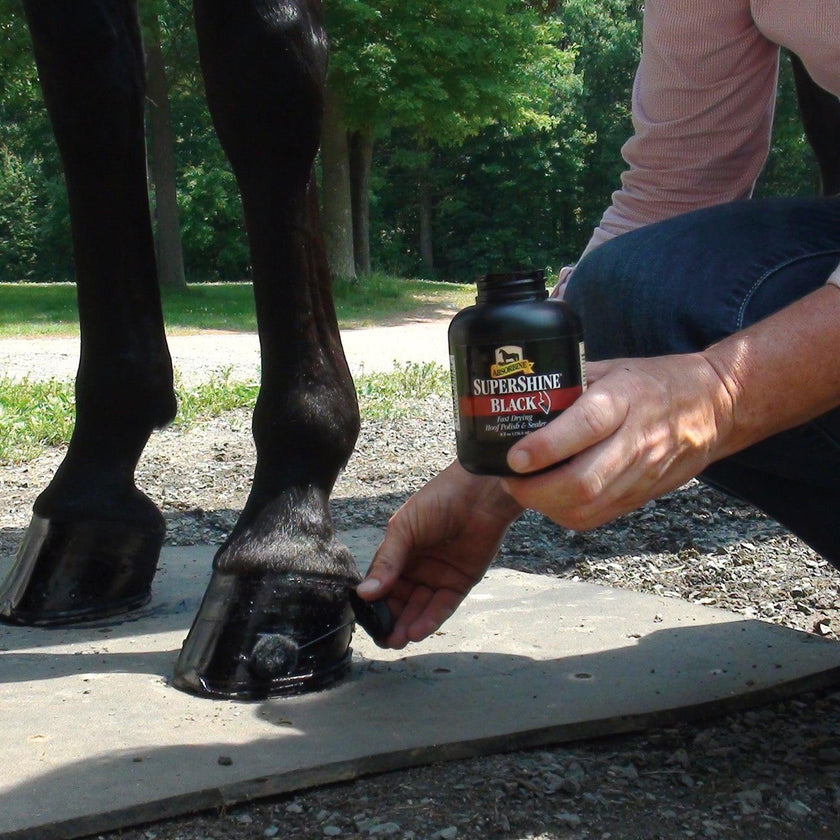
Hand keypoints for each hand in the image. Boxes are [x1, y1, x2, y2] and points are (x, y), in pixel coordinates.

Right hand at [356, 461, 522, 647]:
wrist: (479, 495)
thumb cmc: (438, 501)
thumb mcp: (404, 529)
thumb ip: (388, 562)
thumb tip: (365, 593)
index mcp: (399, 552)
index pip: (382, 584)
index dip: (375, 603)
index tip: (367, 621)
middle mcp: (417, 567)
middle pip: (400, 601)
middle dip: (392, 620)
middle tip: (384, 638)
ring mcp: (438, 576)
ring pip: (420, 607)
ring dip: (409, 624)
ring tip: (398, 639)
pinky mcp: (460, 582)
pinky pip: (443, 606)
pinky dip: (430, 619)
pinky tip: (417, 630)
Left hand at [502, 353, 733, 530]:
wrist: (714, 407)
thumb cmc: (654, 382)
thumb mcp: (613, 369)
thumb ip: (571, 384)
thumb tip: (520, 396)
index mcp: (625, 399)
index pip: (585, 427)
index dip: (546, 446)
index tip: (515, 456)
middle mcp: (635, 440)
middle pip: (583, 482)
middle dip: (535, 490)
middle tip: (510, 478)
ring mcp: (641, 474)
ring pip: (587, 507)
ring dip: (545, 505)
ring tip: (524, 488)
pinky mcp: (642, 496)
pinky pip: (596, 517)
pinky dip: (564, 513)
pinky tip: (549, 498)